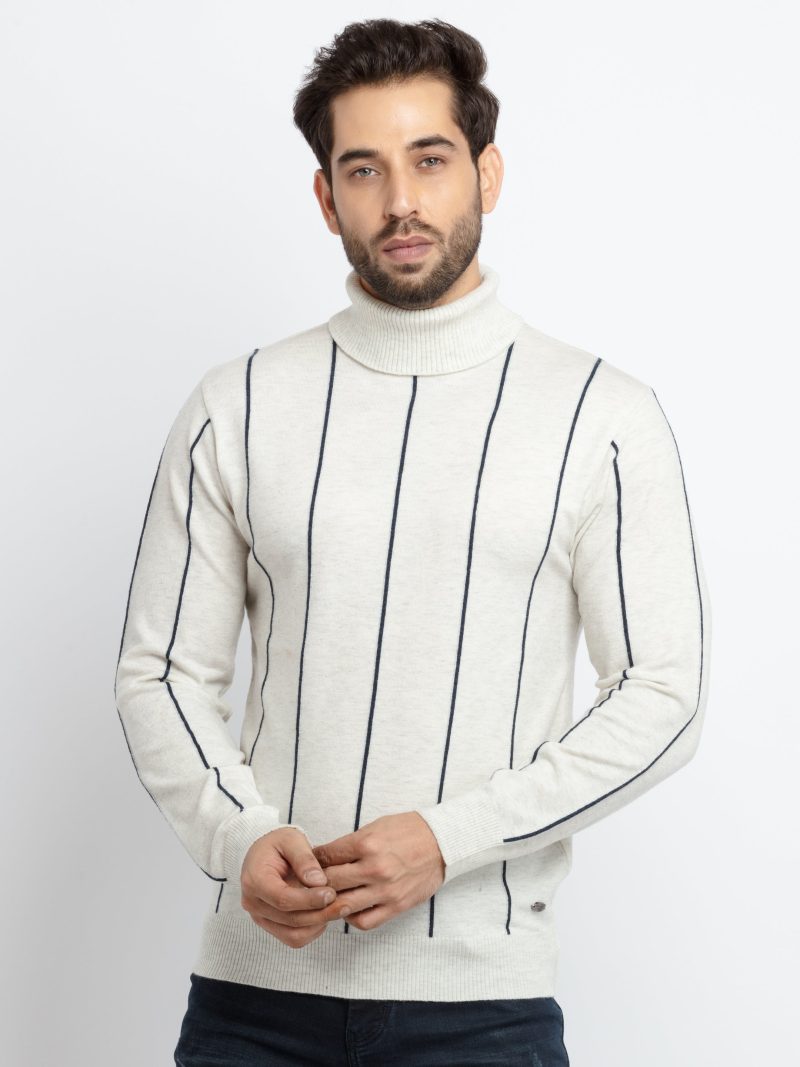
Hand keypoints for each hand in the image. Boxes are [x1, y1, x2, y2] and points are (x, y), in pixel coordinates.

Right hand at [239, 826, 348, 947]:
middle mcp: (253, 903)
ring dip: (318, 924)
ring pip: (293, 934)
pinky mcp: (271, 926)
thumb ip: (304, 859)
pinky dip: (312, 930)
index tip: (331, 893)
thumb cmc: (277, 844)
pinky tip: (324, 913)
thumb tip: (319, 882)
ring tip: (337, 908)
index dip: (309, 900)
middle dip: (320, 913)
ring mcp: (260, 917)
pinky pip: (293, 938)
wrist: (264, 854)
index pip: (282, 898)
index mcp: (254, 880)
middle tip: (343, 903)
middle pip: (290, 919)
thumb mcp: (291, 839)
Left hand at [311, 812, 445, 930]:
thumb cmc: (408, 830)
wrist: (442, 842)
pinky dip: (351, 918)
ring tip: (325, 899)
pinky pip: (364, 921)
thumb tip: (324, 856)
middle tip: (309, 884)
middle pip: (330, 882)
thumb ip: (351, 843)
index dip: (312, 859)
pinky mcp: (396, 906)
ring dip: (330, 904)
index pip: (326, 855)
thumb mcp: (376, 826)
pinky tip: (349, 909)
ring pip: (342, 905)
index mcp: (367, 844)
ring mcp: (385, 890)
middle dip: (315, 883)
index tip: (308, 863)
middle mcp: (374, 868)